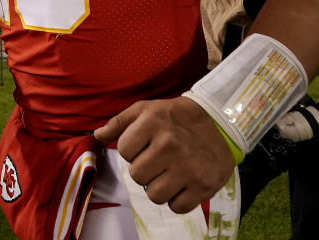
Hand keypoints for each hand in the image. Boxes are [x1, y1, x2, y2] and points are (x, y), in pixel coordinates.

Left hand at [93, 96, 233, 213]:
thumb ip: (119, 123)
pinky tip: (183, 183)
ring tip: (169, 172)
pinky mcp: (204, 186)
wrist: (221, 122)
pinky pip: (176, 207)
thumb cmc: (176, 117)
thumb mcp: (147, 109)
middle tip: (158, 160)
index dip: (131, 150)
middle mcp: (170, 144)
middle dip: (144, 169)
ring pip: (154, 195)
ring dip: (158, 187)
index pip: (124, 151)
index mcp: (153, 122)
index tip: (145, 144)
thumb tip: (97, 135)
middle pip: (136, 175)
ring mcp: (188, 167)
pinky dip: (177, 200)